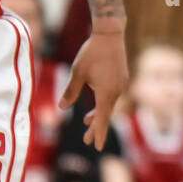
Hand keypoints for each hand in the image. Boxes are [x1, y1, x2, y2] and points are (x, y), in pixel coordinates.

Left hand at [60, 23, 128, 149]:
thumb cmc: (92, 52)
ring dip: (98, 114)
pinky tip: (95, 102)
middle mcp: (116, 91)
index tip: (98, 147)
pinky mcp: (120, 78)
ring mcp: (120, 85)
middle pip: (105, 114)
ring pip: (108, 105)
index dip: (99, 133)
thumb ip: (70, 91)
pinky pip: (111, 95)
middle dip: (95, 128)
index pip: (102, 119)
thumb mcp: (78, 72)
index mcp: (106, 93)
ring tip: (86, 122)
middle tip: (86, 141)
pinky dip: (103, 103)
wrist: (110, 34)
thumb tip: (62, 108)